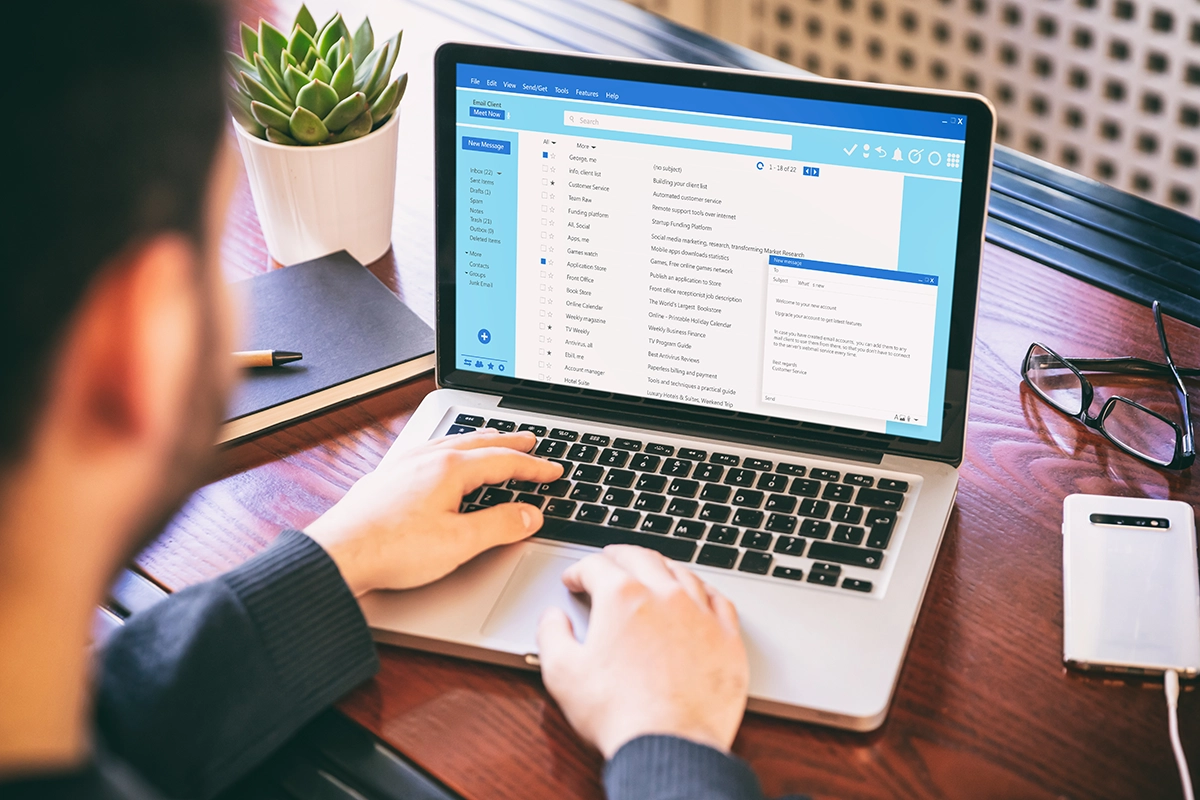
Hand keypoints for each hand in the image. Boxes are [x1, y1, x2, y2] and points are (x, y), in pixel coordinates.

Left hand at [305, 430, 561, 595]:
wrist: (337, 555)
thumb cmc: (392, 550)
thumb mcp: (459, 543)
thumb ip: (500, 526)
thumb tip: (530, 514)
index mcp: (449, 469)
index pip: (504, 461)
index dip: (534, 467)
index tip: (553, 470)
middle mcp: (426, 459)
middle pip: (478, 443)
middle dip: (508, 443)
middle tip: (530, 441)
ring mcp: (404, 466)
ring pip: (450, 443)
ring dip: (478, 441)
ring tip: (491, 442)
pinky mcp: (386, 479)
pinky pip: (427, 451)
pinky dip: (448, 449)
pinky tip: (441, 458)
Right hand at [537, 545, 748, 758]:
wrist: (669, 747)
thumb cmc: (617, 713)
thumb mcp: (562, 673)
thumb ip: (551, 635)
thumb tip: (552, 618)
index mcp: (622, 598)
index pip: (596, 566)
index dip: (579, 570)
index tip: (574, 580)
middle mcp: (665, 595)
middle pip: (642, 558)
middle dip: (619, 556)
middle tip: (609, 561)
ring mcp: (700, 614)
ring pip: (682, 573)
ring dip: (661, 567)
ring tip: (651, 572)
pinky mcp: (727, 638)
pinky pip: (718, 600)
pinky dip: (703, 591)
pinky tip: (698, 595)